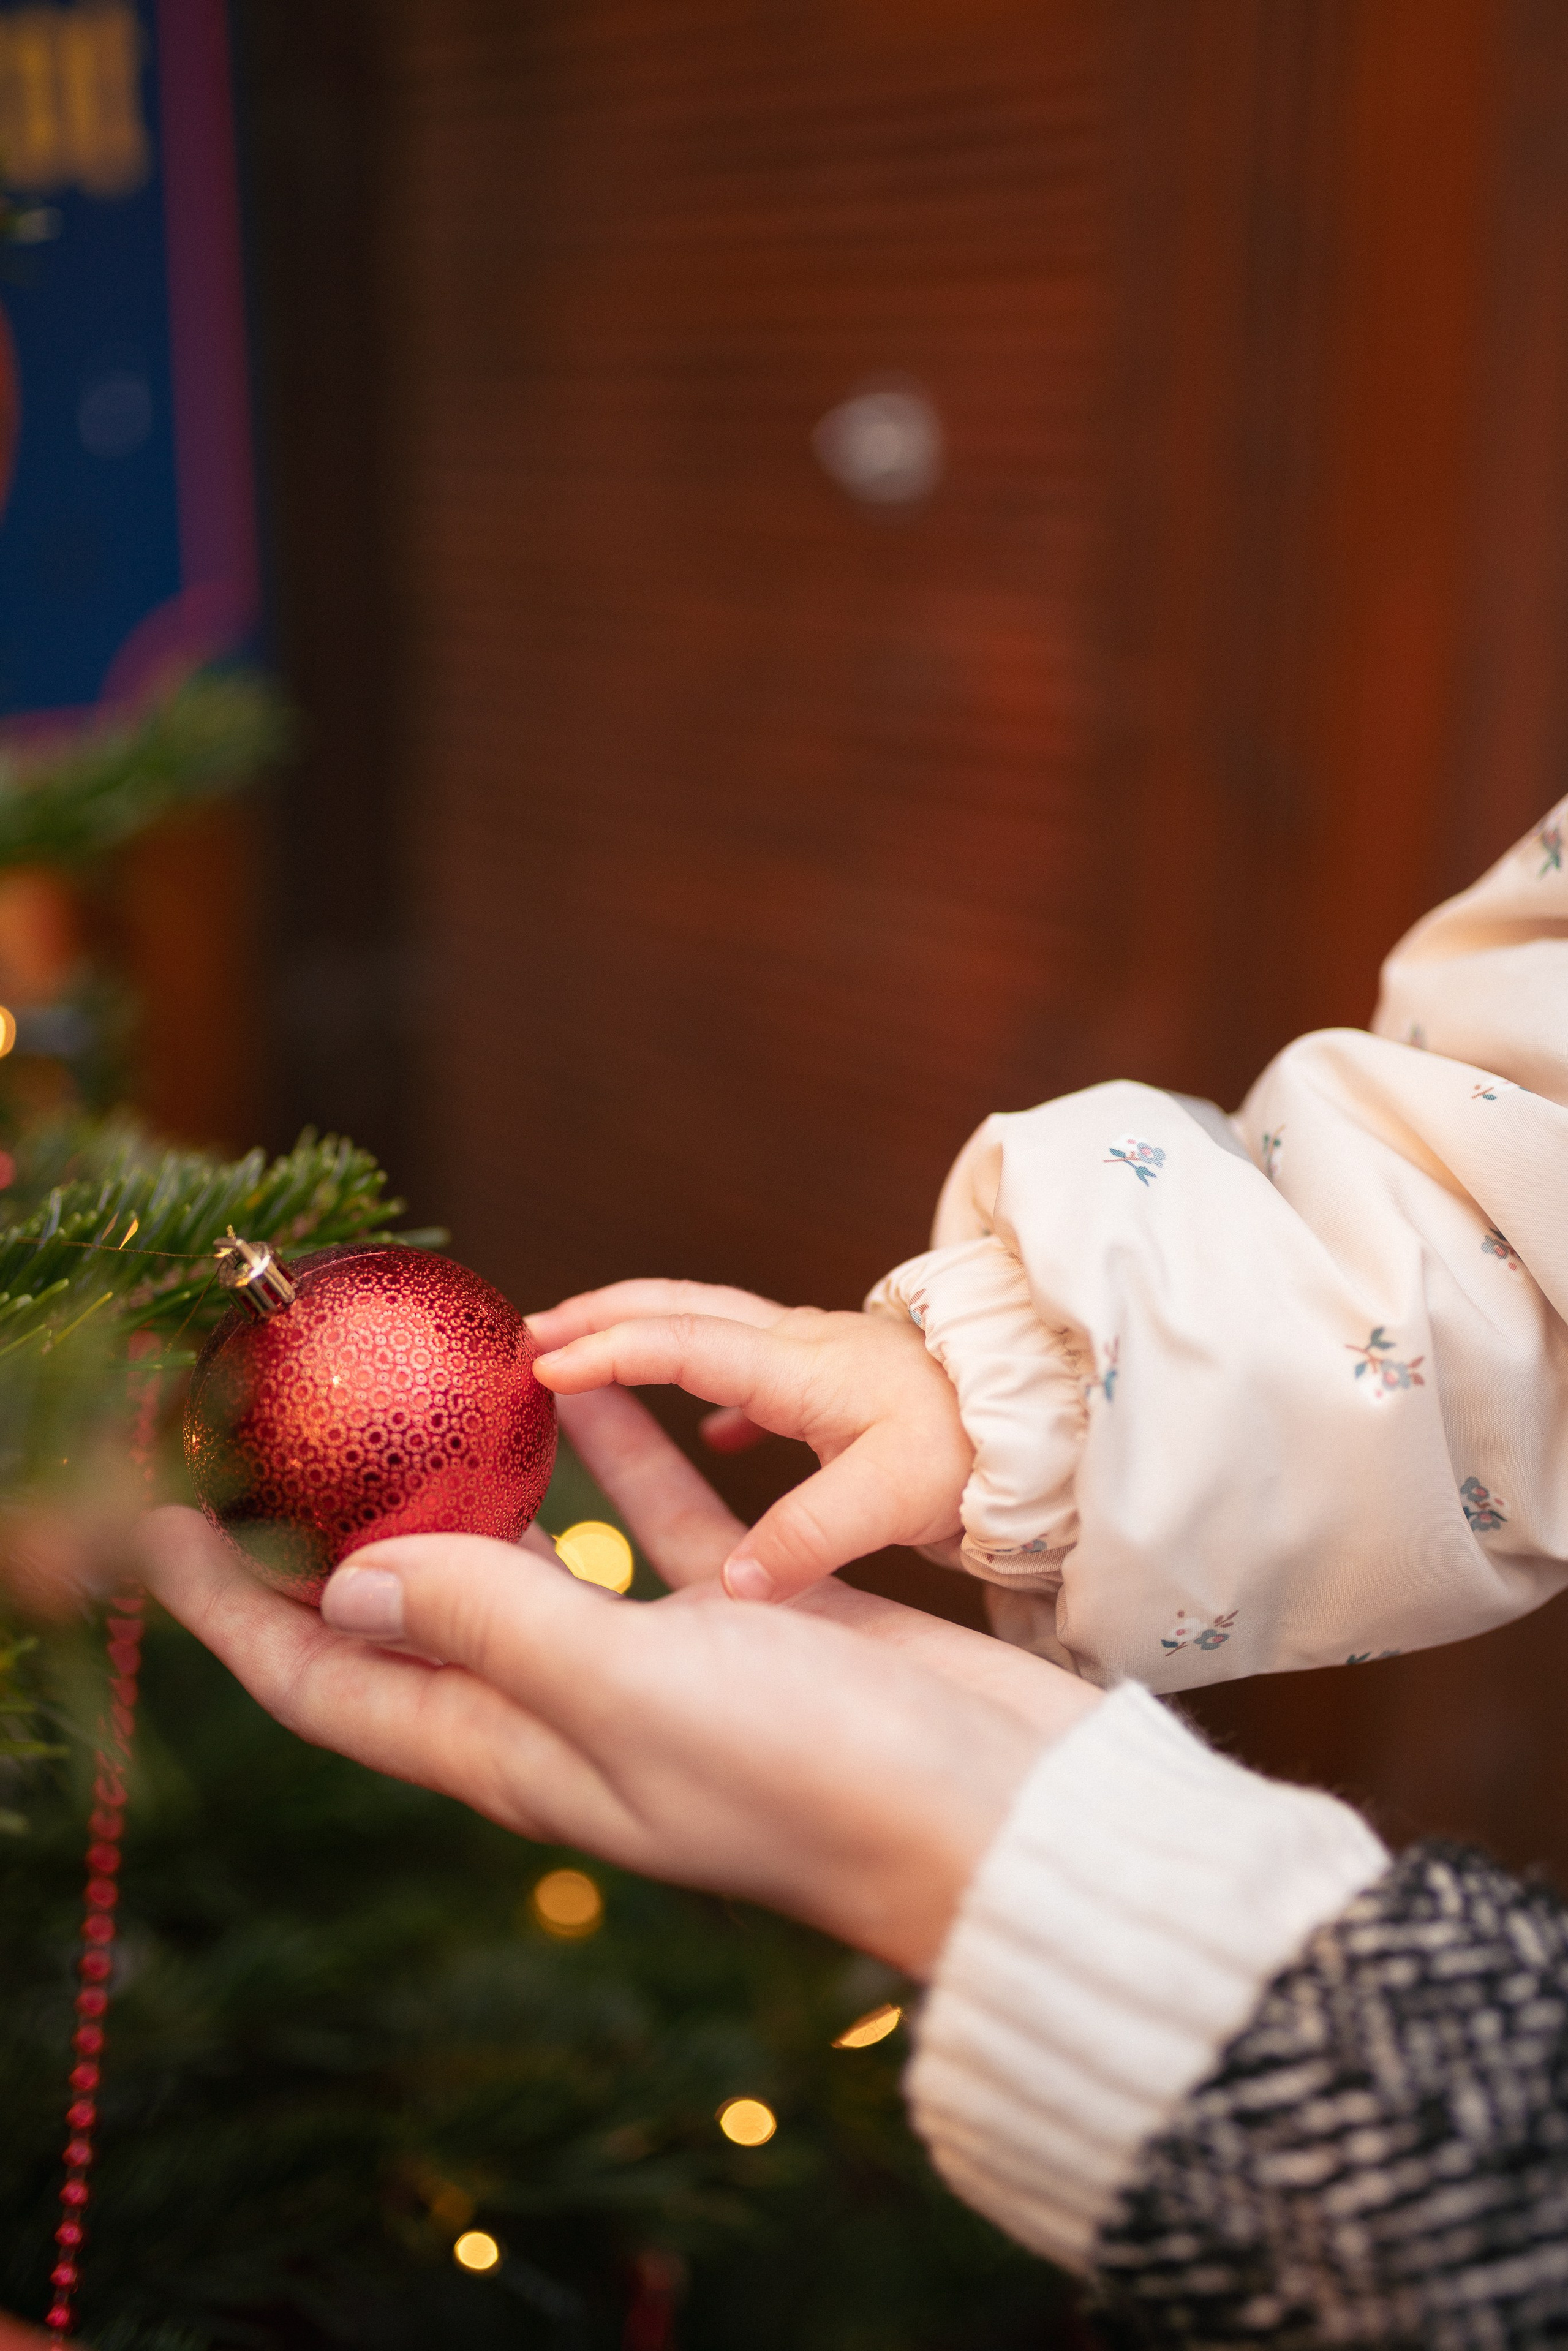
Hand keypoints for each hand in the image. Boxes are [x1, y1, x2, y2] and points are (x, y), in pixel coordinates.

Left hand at [140, 1388, 1094, 1975]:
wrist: (1004, 1820)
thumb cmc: (821, 1777)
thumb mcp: (632, 1696)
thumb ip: (492, 1625)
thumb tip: (347, 1578)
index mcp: (517, 1754)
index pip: (330, 1678)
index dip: (232, 1611)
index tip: (160, 1524)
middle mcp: (568, 1713)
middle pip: (411, 1614)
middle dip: (329, 1534)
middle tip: (276, 1434)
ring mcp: (656, 1668)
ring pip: (532, 1556)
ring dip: (471, 1477)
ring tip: (422, 1385)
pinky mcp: (742, 1624)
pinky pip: (649, 1525)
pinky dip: (610, 1457)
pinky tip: (587, 1382)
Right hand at [527, 1280, 973, 1603]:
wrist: (1051, 1421)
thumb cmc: (980, 1451)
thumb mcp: (897, 1497)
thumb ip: (811, 1536)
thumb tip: (734, 1584)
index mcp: (801, 1368)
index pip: (681, 1343)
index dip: (606, 1351)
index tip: (539, 1367)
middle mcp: (801, 1346)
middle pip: (677, 1307)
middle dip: (596, 1314)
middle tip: (523, 1337)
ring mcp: (818, 1357)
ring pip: (707, 1323)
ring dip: (638, 1332)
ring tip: (578, 1359)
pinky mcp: (838, 1383)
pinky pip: (751, 1364)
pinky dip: (708, 1379)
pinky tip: (709, 1432)